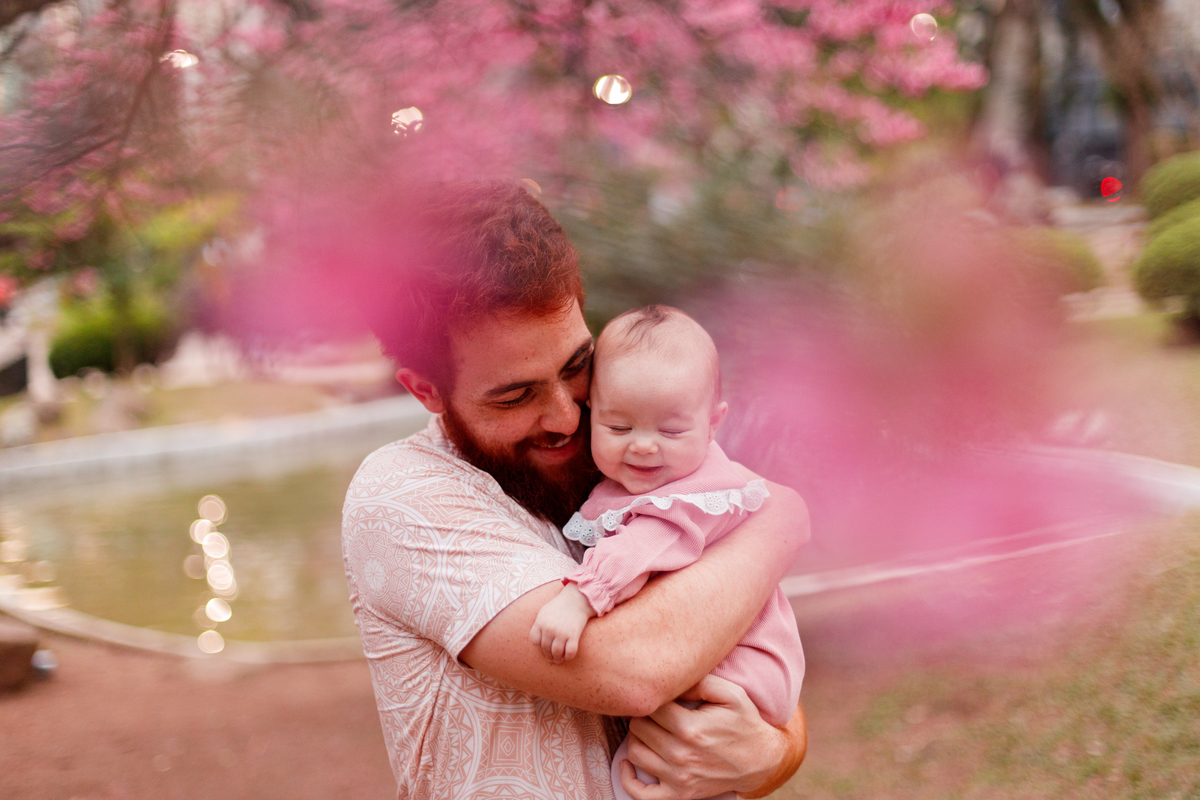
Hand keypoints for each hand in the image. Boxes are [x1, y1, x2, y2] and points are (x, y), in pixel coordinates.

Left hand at [529, 583, 595, 663]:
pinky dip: (568, 657)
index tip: (544, 646)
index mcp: (541, 622)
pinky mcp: (574, 635)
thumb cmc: (559, 606)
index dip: (539, 645)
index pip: (535, 641)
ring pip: (556, 653)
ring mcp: (561, 632)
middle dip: (548, 655)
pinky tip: (568, 655)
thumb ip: (538, 625)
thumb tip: (536, 642)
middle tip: (551, 659)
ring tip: (559, 660)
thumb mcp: (544, 612)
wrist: (576, 600)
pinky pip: (570, 652)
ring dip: (557, 659)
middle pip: (545, 648)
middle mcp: (549, 629)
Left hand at [617, 675, 791, 799]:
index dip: (655, 697)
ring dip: (639, 738)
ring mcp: (678, 779)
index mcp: (692, 728)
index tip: (664, 695)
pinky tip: (630, 762)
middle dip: (645, 715)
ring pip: (634, 752)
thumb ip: (699, 681)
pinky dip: (628, 777)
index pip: (651, 706)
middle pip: (638, 727)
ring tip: (652, 730)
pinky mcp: (678, 795)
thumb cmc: (744, 723)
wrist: (761, 761)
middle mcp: (681, 755)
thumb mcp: (731, 694)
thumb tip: (670, 679)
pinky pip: (639, 794)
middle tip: (659, 711)